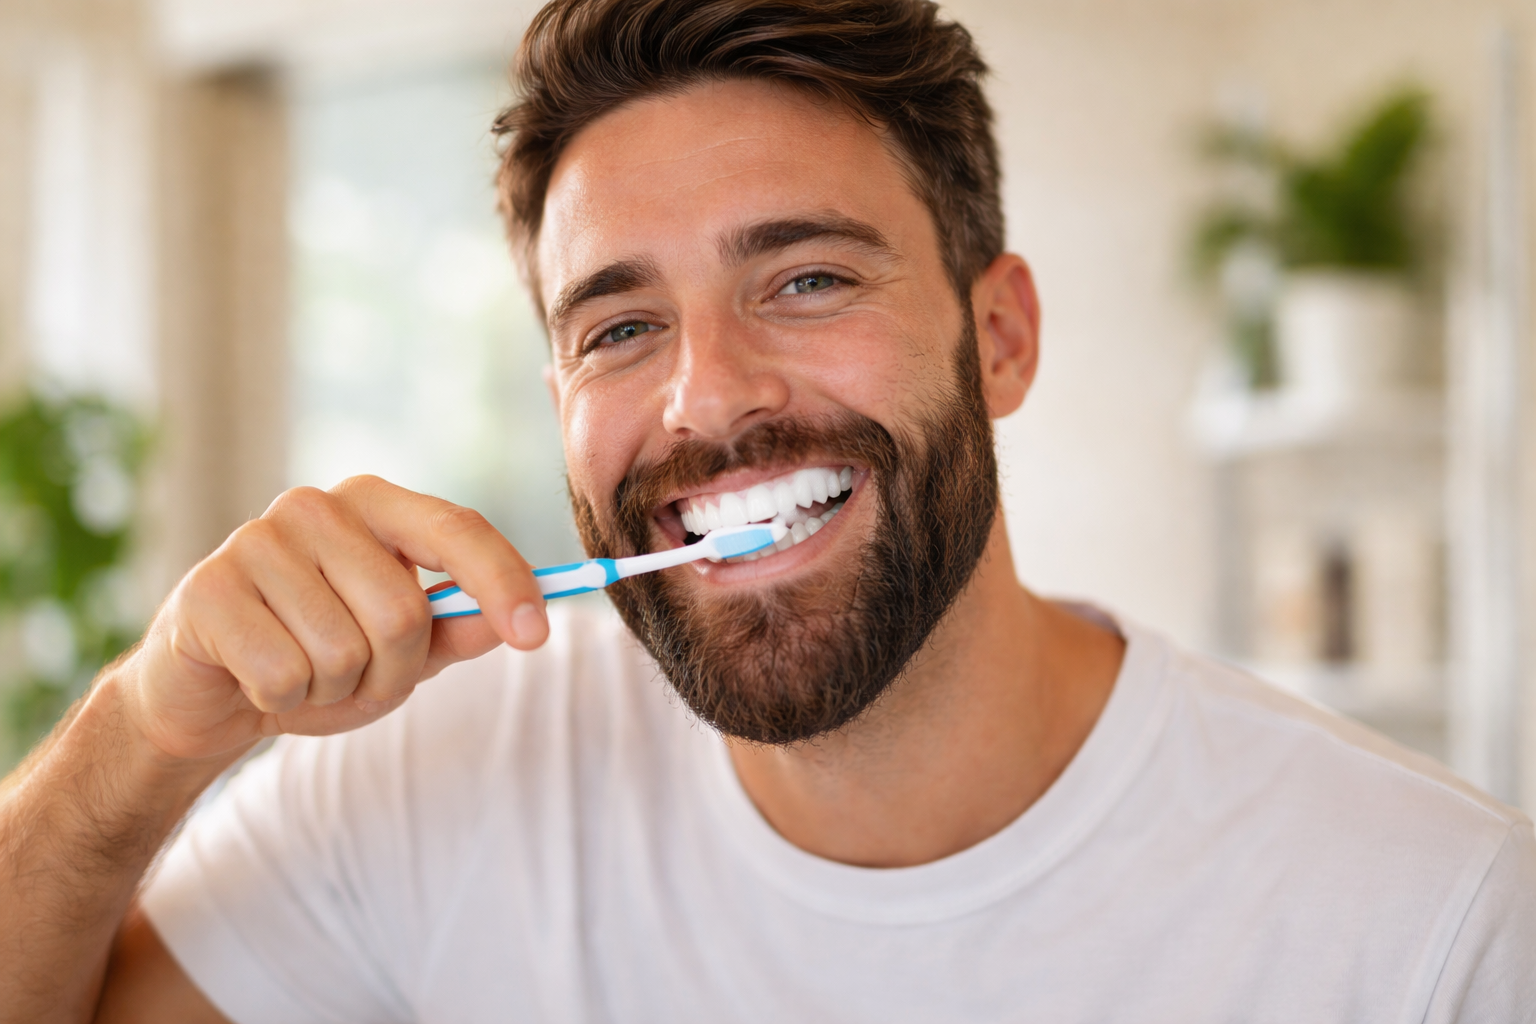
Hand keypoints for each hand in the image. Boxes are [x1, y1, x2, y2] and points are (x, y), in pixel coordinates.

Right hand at [119, 476, 547, 761]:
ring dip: (333, 689)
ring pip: (344, 650)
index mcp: (376, 506)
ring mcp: (257, 541)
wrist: (208, 692)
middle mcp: (317, 507)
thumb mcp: (403, 652)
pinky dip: (282, 698)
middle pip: (404, 612)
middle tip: (354, 677)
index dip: (504, 582)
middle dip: (391, 672)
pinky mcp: (208, 588)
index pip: (458, 529)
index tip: (537, 636)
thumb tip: (516, 619)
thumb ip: (459, 630)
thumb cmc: (317, 659)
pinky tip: (257, 678)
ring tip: (302, 674)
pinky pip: (284, 673)